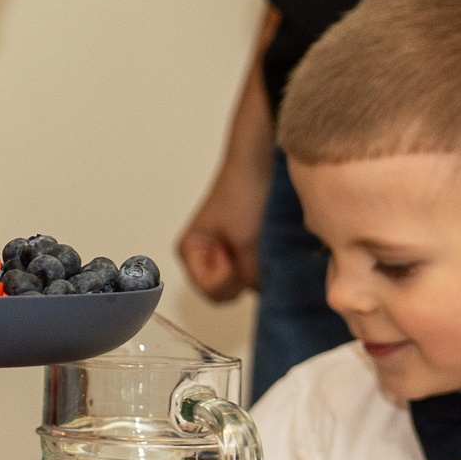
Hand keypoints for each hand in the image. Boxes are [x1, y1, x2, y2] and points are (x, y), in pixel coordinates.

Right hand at [178, 150, 271, 303]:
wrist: (260, 160)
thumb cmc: (243, 192)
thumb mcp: (246, 240)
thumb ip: (252, 275)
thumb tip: (270, 299)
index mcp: (190, 252)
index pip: (212, 292)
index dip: (229, 280)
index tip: (237, 255)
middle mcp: (204, 257)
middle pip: (226, 291)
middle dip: (243, 276)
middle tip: (252, 248)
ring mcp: (225, 252)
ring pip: (244, 281)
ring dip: (257, 268)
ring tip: (262, 243)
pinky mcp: (244, 247)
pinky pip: (254, 269)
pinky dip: (264, 262)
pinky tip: (269, 243)